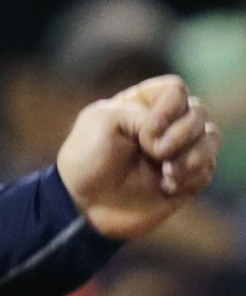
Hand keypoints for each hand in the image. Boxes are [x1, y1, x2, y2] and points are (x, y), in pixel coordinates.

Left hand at [57, 74, 219, 240]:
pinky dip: (192, 175)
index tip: (145, 131)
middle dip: (181, 133)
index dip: (169, 108)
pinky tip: (167, 186)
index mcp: (143, 104)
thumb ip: (143, 113)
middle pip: (198, 111)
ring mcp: (178, 151)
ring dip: (193, 154)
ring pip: (211, 137)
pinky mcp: (186, 178)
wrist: (83, 206)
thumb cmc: (86, 160)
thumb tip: (170, 141)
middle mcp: (165, 124)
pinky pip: (208, 168)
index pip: (177, 89)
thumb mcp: (103, 121)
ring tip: (168, 172)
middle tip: (156, 153)